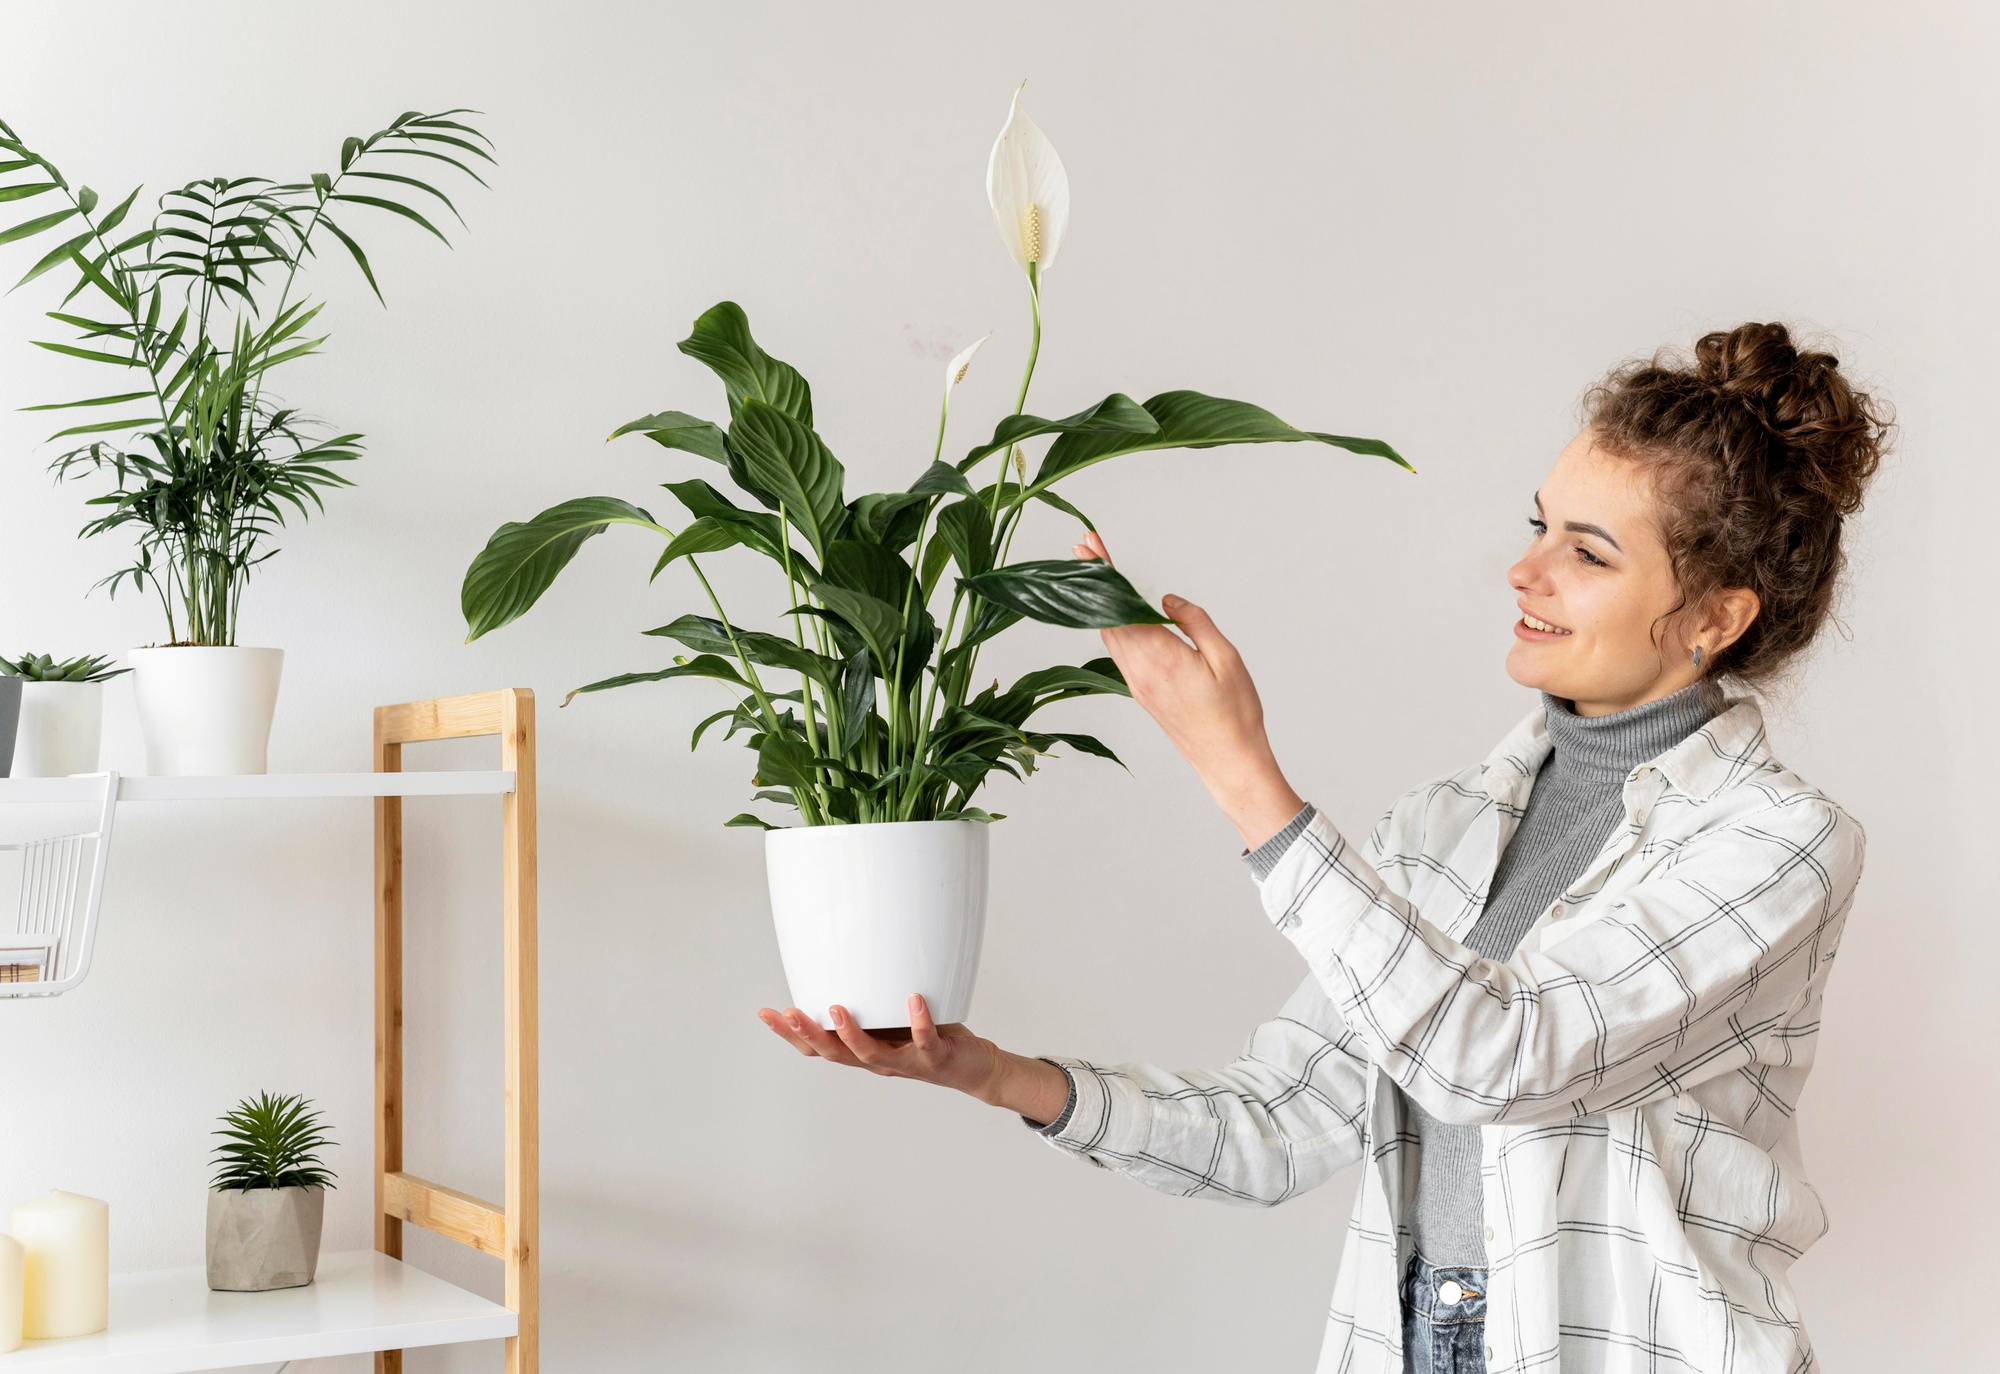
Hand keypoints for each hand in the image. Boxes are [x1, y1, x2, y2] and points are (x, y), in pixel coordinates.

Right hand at [756, 994, 1072, 1125]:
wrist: (972, 1069)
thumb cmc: (927, 1039)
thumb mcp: (890, 1020)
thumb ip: (869, 1001)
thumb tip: (845, 962)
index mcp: (864, 1051)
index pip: (819, 1048)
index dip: (791, 1034)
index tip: (765, 1014)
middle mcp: (879, 1061)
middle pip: (836, 1054)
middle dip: (810, 1034)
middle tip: (789, 1013)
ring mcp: (907, 1061)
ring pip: (873, 1054)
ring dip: (853, 1034)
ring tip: (837, 1009)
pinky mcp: (936, 1056)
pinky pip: (925, 1039)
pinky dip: (918, 1020)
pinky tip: (913, 998)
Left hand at [1074, 531, 1305, 848]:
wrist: (1229, 760)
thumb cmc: (1235, 712)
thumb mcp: (1225, 658)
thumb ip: (1194, 622)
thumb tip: (1166, 600)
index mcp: (1159, 658)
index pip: (1121, 605)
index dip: (1103, 574)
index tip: (1089, 547)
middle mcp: (1139, 671)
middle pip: (1106, 616)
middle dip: (1094, 580)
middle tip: (1083, 546)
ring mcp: (1136, 684)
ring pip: (1109, 635)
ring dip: (1100, 602)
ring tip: (1093, 572)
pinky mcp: (1141, 692)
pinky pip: (1119, 651)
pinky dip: (1111, 624)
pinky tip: (1113, 611)